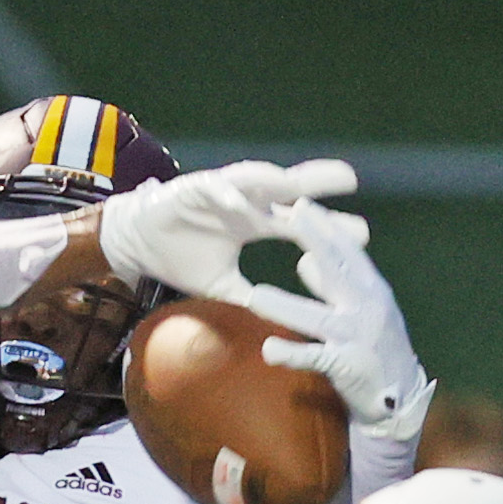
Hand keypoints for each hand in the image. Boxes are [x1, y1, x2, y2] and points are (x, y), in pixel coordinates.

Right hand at [95, 159, 358, 299]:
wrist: (138, 242)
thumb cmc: (179, 257)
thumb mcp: (220, 284)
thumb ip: (246, 297)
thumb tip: (271, 323)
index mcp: (255, 221)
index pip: (300, 222)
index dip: (330, 227)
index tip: (364, 233)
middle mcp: (246, 202)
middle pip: (289, 190)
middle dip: (317, 183)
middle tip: (350, 180)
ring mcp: (223, 192)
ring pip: (257, 180)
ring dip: (278, 179)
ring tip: (299, 182)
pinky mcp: (195, 189)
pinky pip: (214, 190)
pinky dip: (227, 195)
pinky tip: (241, 202)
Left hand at [240, 198, 432, 441]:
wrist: (400, 403)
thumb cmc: (373, 352)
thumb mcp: (357, 312)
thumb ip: (331, 288)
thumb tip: (304, 260)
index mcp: (371, 291)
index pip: (346, 252)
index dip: (323, 227)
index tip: (300, 203)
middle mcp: (368, 308)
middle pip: (338, 269)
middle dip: (313, 240)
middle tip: (288, 215)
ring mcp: (358, 338)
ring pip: (317, 318)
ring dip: (285, 307)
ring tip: (254, 297)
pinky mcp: (348, 367)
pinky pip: (315, 359)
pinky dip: (292, 354)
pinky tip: (269, 351)